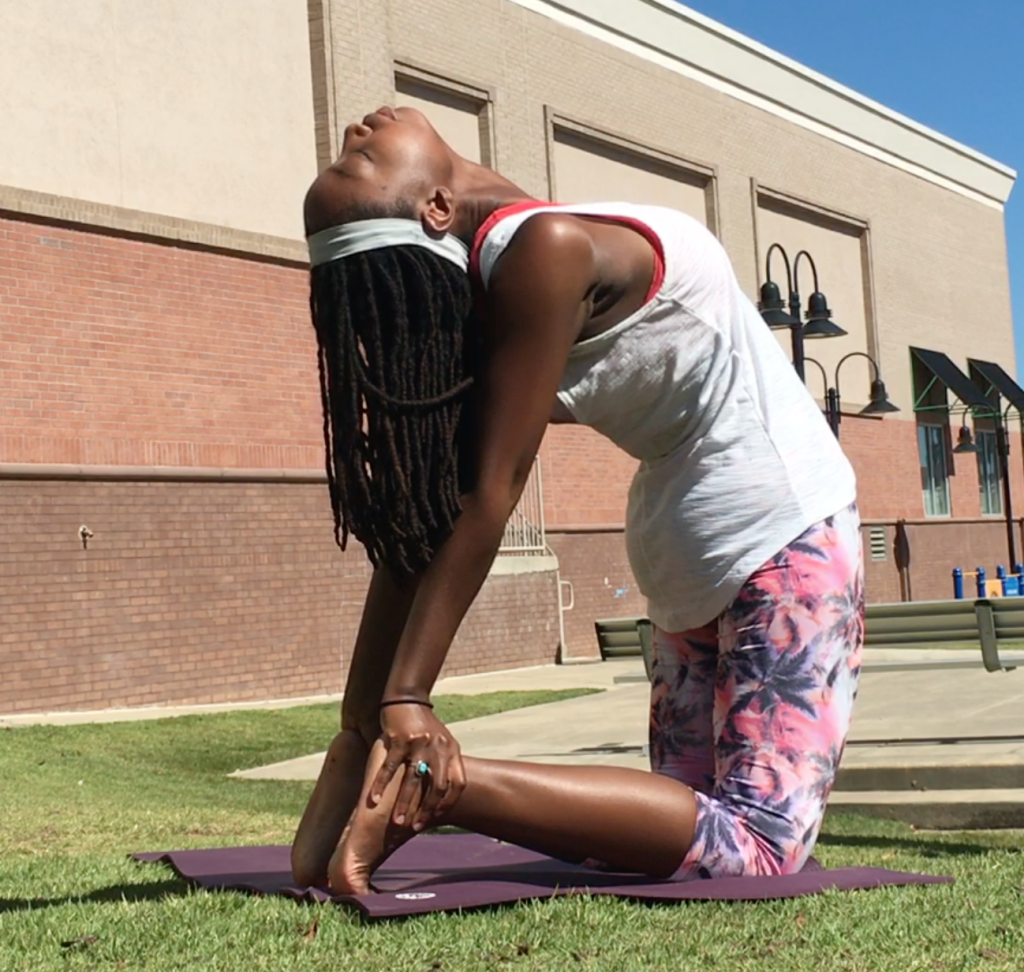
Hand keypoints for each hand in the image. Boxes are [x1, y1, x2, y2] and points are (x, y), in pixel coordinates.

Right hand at [371, 703, 465, 829]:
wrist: (408, 698)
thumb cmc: (424, 724)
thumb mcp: (442, 741)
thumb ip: (446, 762)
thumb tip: (447, 790)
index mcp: (452, 750)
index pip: (458, 783)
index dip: (449, 802)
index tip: (437, 818)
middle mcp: (438, 748)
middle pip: (437, 786)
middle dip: (427, 810)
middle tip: (416, 827)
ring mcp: (419, 744)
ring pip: (412, 780)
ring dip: (404, 803)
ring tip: (398, 822)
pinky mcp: (400, 740)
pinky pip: (389, 767)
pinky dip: (381, 785)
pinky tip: (373, 799)